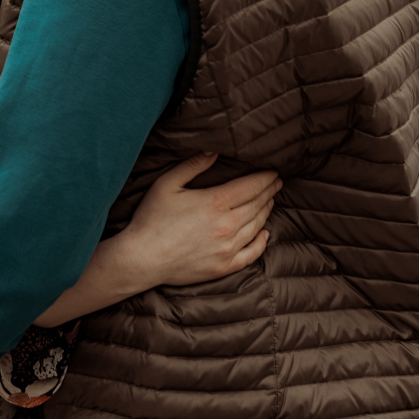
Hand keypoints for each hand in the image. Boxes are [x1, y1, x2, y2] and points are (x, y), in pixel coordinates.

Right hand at [120, 152, 278, 287]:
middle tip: (276, 182)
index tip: (274, 171)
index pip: (251, 186)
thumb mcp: (167, 184)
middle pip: (257, 204)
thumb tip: (214, 150)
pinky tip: (265, 233)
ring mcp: (227, 248)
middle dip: (269, 191)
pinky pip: (251, 254)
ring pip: (257, 226)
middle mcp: (227, 226)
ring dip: (266, 211)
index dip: (265, 178)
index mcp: (215, 203)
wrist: (142, 258)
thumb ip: (192, 165)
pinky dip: (262, 242)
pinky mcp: (224, 267)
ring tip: (270, 200)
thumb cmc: (151, 218)